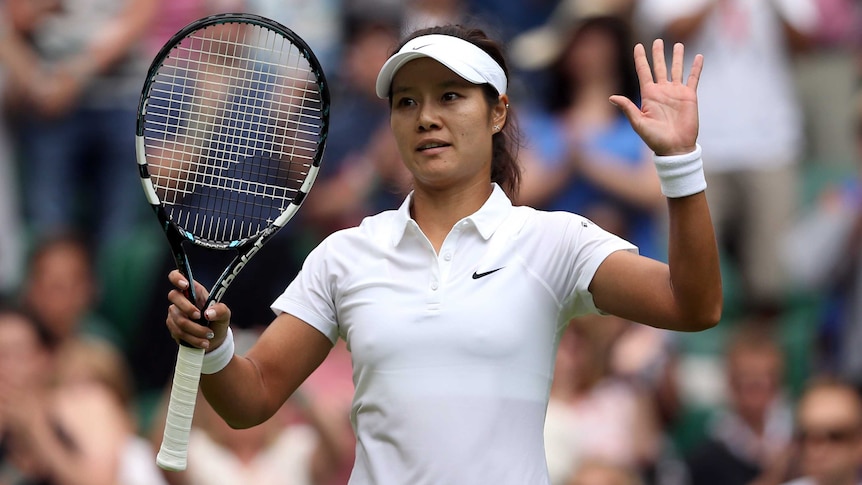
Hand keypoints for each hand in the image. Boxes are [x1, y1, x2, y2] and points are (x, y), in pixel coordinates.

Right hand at [165, 270, 230, 350]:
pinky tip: (203, 342)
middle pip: (173, 296)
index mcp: (194, 290)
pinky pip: (178, 332)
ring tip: (209, 335)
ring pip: (178, 319)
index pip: (177, 275)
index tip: (186, 286)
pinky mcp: (172, 326)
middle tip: (200, 317)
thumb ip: (220, 310)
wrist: (213, 341)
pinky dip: (193, 339)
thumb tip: (208, 314)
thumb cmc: (218, 322)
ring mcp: (174, 312)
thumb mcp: (225, 315)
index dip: (177, 278)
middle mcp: (182, 299)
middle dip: (187, 308)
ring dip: (196, 330)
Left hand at [610, 39, 702, 155]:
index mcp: (648, 95)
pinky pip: (693, 78)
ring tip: (677, 44)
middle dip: (658, 54)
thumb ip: (627, 108)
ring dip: (677, 57)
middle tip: (657, 40)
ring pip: (676, 69)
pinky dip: (696, 68)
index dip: (640, 59)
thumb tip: (612, 97)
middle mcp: (662, 91)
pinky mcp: (689, 97)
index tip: (638, 45)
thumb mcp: (638, 123)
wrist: (674, 148)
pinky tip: (699, 57)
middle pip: (659, 67)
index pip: (643, 72)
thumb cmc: (655, 139)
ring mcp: (676, 93)